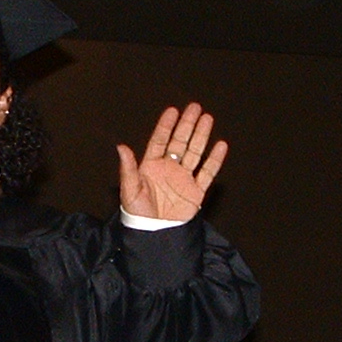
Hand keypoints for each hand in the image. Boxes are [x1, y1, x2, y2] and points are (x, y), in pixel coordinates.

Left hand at [117, 104, 227, 222]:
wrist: (155, 234)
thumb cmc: (138, 214)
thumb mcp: (130, 190)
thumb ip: (127, 169)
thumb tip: (120, 146)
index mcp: (151, 166)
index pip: (160, 141)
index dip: (166, 126)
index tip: (173, 110)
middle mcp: (168, 169)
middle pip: (180, 142)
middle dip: (187, 125)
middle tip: (195, 107)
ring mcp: (183, 179)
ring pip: (194, 153)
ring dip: (201, 136)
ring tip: (207, 118)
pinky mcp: (196, 192)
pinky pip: (207, 173)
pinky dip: (214, 159)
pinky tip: (220, 145)